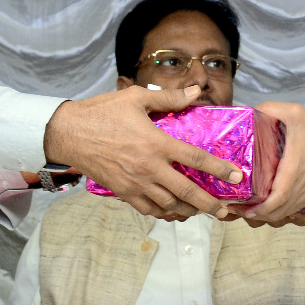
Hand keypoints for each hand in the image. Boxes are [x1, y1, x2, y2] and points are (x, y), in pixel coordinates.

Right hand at [43, 85, 243, 219]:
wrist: (68, 134)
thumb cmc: (102, 113)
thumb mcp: (136, 98)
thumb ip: (168, 98)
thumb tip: (194, 91)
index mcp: (156, 143)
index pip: (195, 159)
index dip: (219, 169)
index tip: (236, 176)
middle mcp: (149, 168)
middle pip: (187, 192)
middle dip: (209, 204)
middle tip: (225, 212)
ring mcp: (136, 183)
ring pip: (169, 204)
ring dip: (188, 210)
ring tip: (201, 210)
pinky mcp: (123, 192)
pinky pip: (149, 209)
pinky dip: (164, 212)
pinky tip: (173, 210)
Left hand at [245, 101, 304, 225]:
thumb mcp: (294, 112)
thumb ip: (271, 108)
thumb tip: (250, 111)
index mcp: (294, 169)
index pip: (277, 197)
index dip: (260, 208)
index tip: (244, 208)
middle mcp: (299, 187)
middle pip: (275, 212)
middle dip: (254, 215)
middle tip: (234, 208)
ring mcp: (304, 195)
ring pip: (281, 215)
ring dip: (262, 215)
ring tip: (243, 209)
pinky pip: (288, 211)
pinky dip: (273, 213)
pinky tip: (260, 207)